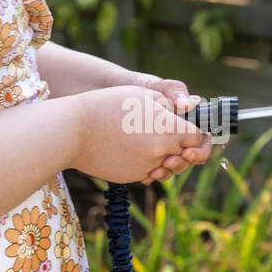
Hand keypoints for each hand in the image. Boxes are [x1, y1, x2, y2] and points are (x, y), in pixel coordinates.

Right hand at [70, 84, 209, 184]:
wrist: (73, 130)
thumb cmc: (107, 106)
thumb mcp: (142, 94)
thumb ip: (168, 104)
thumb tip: (185, 110)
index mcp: (169, 129)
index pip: (197, 138)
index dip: (198, 135)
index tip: (192, 131)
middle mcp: (161, 152)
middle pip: (185, 156)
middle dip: (182, 149)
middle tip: (171, 138)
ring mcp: (146, 167)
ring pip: (165, 166)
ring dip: (163, 157)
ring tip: (149, 141)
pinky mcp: (131, 176)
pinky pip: (147, 172)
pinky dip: (145, 163)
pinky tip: (132, 149)